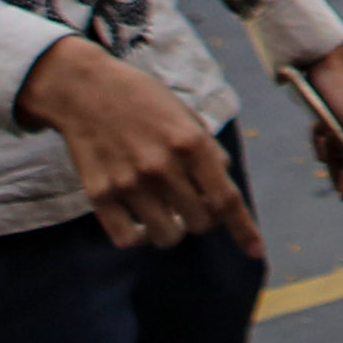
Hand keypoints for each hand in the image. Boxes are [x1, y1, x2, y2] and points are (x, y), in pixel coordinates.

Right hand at [16, 38, 262, 258]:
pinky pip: (128, 239)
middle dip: (203, 218)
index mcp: (191, 144)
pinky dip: (139, 236)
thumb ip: (208, 151)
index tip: (256, 251)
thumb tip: (223, 181)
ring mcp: (130, 183)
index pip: (226, 198)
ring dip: (173, 229)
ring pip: (167, 236)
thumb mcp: (186, 116)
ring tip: (165, 211)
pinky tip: (139, 220)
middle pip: (200, 222)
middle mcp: (163, 167)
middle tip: (192, 203)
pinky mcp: (100, 195)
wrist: (86, 91)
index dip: (244, 228)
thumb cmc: (143, 101)